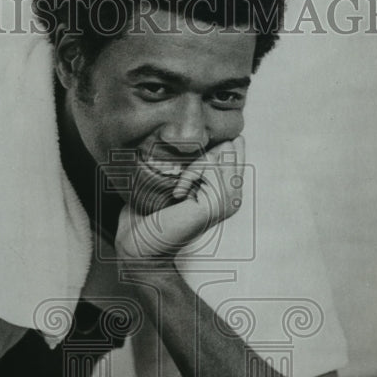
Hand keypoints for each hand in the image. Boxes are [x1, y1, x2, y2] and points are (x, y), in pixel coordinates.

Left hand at [115, 136, 244, 261]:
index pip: (234, 145)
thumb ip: (194, 158)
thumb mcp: (176, 178)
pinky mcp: (219, 204)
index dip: (206, 149)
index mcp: (228, 189)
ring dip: (192, 166)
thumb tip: (201, 131)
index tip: (184, 173)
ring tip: (180, 189)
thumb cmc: (150, 213)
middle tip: (181, 182)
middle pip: (230, 144)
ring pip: (221, 152)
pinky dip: (188, 175)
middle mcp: (235, 196)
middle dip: (201, 155)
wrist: (141, 245)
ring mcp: (230, 201)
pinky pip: (209, 166)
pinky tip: (178, 196)